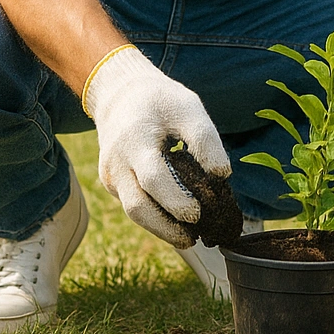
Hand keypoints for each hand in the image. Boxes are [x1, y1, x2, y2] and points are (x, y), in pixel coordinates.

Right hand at [82, 45, 229, 247]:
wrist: (120, 95)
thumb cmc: (161, 102)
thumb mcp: (188, 107)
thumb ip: (205, 139)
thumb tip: (221, 176)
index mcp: (134, 141)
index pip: (153, 178)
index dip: (176, 200)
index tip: (198, 213)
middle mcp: (117, 163)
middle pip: (137, 207)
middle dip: (166, 227)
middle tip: (195, 239)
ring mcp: (112, 176)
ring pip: (133, 212)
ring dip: (161, 228)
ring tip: (190, 238)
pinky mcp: (114, 183)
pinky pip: (134, 204)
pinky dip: (155, 216)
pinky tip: (178, 222)